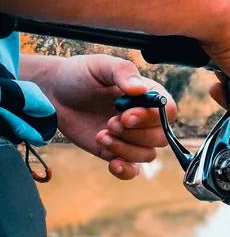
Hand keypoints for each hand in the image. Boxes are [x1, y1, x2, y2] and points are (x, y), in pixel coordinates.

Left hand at [47, 54, 176, 179]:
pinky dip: (126, 171)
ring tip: (101, 135)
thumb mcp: (100, 65)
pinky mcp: (118, 152)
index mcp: (148, 96)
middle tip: (109, 123)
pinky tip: (112, 163)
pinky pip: (133, 170)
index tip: (126, 115)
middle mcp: (145, 119)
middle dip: (135, 134)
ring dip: (125, 149)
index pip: (168, 111)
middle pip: (161, 137)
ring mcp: (133, 138)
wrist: (55, 94)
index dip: (151, 117)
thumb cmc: (80, 75)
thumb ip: (122, 72)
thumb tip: (139, 89)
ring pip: (148, 155)